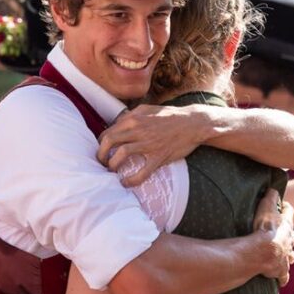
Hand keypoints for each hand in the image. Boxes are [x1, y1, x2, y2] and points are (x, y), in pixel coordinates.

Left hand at [98, 104, 212, 185]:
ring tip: (111, 171)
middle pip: (109, 141)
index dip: (101, 143)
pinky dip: (131, 180)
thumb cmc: (170, 116)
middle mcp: (138, 130)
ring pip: (121, 154)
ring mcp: (149, 144)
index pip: (108, 131)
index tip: (103, 151)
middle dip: (101, 154)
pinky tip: (126, 183)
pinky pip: (141, 172)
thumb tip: (117, 123)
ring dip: (112, 165)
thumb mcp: (148, 109)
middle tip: (101, 162)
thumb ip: (132, 115)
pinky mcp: (159, 157)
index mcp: (134, 118)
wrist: (193, 124)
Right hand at [252, 189, 293, 284]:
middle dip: (289, 235)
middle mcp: (289, 241)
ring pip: (291, 256)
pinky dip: (283, 277)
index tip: (283, 206)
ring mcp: (286, 257)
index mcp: (286, 225)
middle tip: (284, 233)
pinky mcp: (280, 270)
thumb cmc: (264, 228)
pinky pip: (284, 276)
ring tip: (285, 255)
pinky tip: (281, 279)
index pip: (289, 213)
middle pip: (292, 236)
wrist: (263, 251)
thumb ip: (270, 196)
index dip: (286, 209)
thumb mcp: (266, 206)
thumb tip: (273, 188)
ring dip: (288, 255)